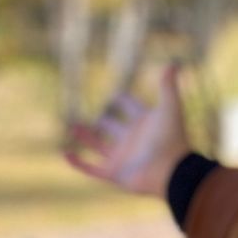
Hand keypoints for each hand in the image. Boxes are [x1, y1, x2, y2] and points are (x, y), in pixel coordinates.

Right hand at [65, 63, 192, 198]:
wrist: (171, 170)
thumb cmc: (171, 138)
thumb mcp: (170, 107)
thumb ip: (167, 86)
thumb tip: (172, 64)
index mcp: (145, 124)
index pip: (132, 109)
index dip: (125, 101)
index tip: (117, 96)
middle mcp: (132, 140)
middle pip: (114, 129)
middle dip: (105, 122)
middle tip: (96, 116)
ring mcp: (122, 157)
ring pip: (99, 146)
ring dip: (86, 137)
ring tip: (73, 126)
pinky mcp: (114, 173)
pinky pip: (91, 168)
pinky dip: (78, 163)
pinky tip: (65, 153)